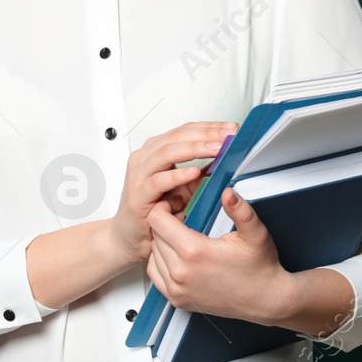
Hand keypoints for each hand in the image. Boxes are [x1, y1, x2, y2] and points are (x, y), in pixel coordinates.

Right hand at [107, 121, 237, 264]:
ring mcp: (139, 175)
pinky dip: (177, 175)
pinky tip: (194, 172)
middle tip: (228, 135)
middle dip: (206, 134)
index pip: (185, 130)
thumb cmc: (154, 208)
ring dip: (194, 149)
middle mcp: (145, 158)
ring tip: (217, 149)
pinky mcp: (138, 195)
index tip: (232, 129)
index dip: (209, 127)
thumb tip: (227, 160)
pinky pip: (158, 181)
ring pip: (166, 153)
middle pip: (177, 137)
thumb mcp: (183, 186)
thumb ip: (200, 172)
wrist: (130, 234)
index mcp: (156, 150)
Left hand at [144, 183, 293, 324]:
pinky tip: (177, 257)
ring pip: (152, 254)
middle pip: (154, 236)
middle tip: (182, 221)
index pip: (156, 220)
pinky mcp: (177, 300)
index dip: (164, 208)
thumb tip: (227, 192)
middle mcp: (180, 272)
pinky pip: (155, 274)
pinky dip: (161, 262)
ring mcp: (177, 289)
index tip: (177, 207)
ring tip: (182, 238)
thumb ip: (240, 210)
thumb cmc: (260, 267)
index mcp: (194, 251)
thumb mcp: (255, 234)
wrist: (264, 301)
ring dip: (162, 243)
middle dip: (164, 224)